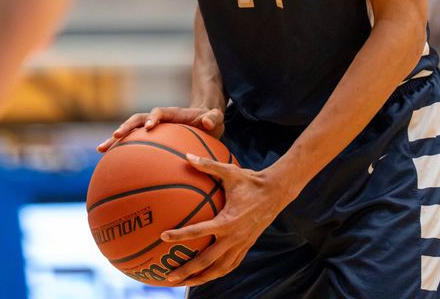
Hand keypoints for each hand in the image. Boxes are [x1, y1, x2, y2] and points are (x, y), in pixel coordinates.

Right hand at [96, 105, 223, 151]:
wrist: (204, 120)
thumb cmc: (210, 120)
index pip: (160, 112)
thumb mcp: (215, 118)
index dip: (154, 117)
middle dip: (127, 126)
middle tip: (116, 136)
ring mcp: (152, 128)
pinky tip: (110, 168)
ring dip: (116, 138)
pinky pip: (134, 144)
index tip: (150, 127)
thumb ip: (213, 118)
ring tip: (101, 149)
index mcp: (173, 114)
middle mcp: (159, 119)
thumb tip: (208, 122)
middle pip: (138, 119)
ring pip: (131, 131)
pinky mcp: (150, 138)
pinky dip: (121, 152)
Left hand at [160, 155, 288, 286]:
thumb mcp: (229, 171)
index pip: (199, 231)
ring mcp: (241, 245)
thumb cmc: (250, 180)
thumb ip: (207, 165)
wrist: (276, 192)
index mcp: (227, 220)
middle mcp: (234, 237)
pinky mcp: (247, 247)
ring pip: (219, 269)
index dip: (180, 235)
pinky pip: (230, 266)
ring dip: (201, 278)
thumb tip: (187, 156)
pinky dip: (217, 273)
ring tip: (184, 283)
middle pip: (207, 261)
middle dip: (187, 271)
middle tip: (168, 276)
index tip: (163, 236)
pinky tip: (206, 275)